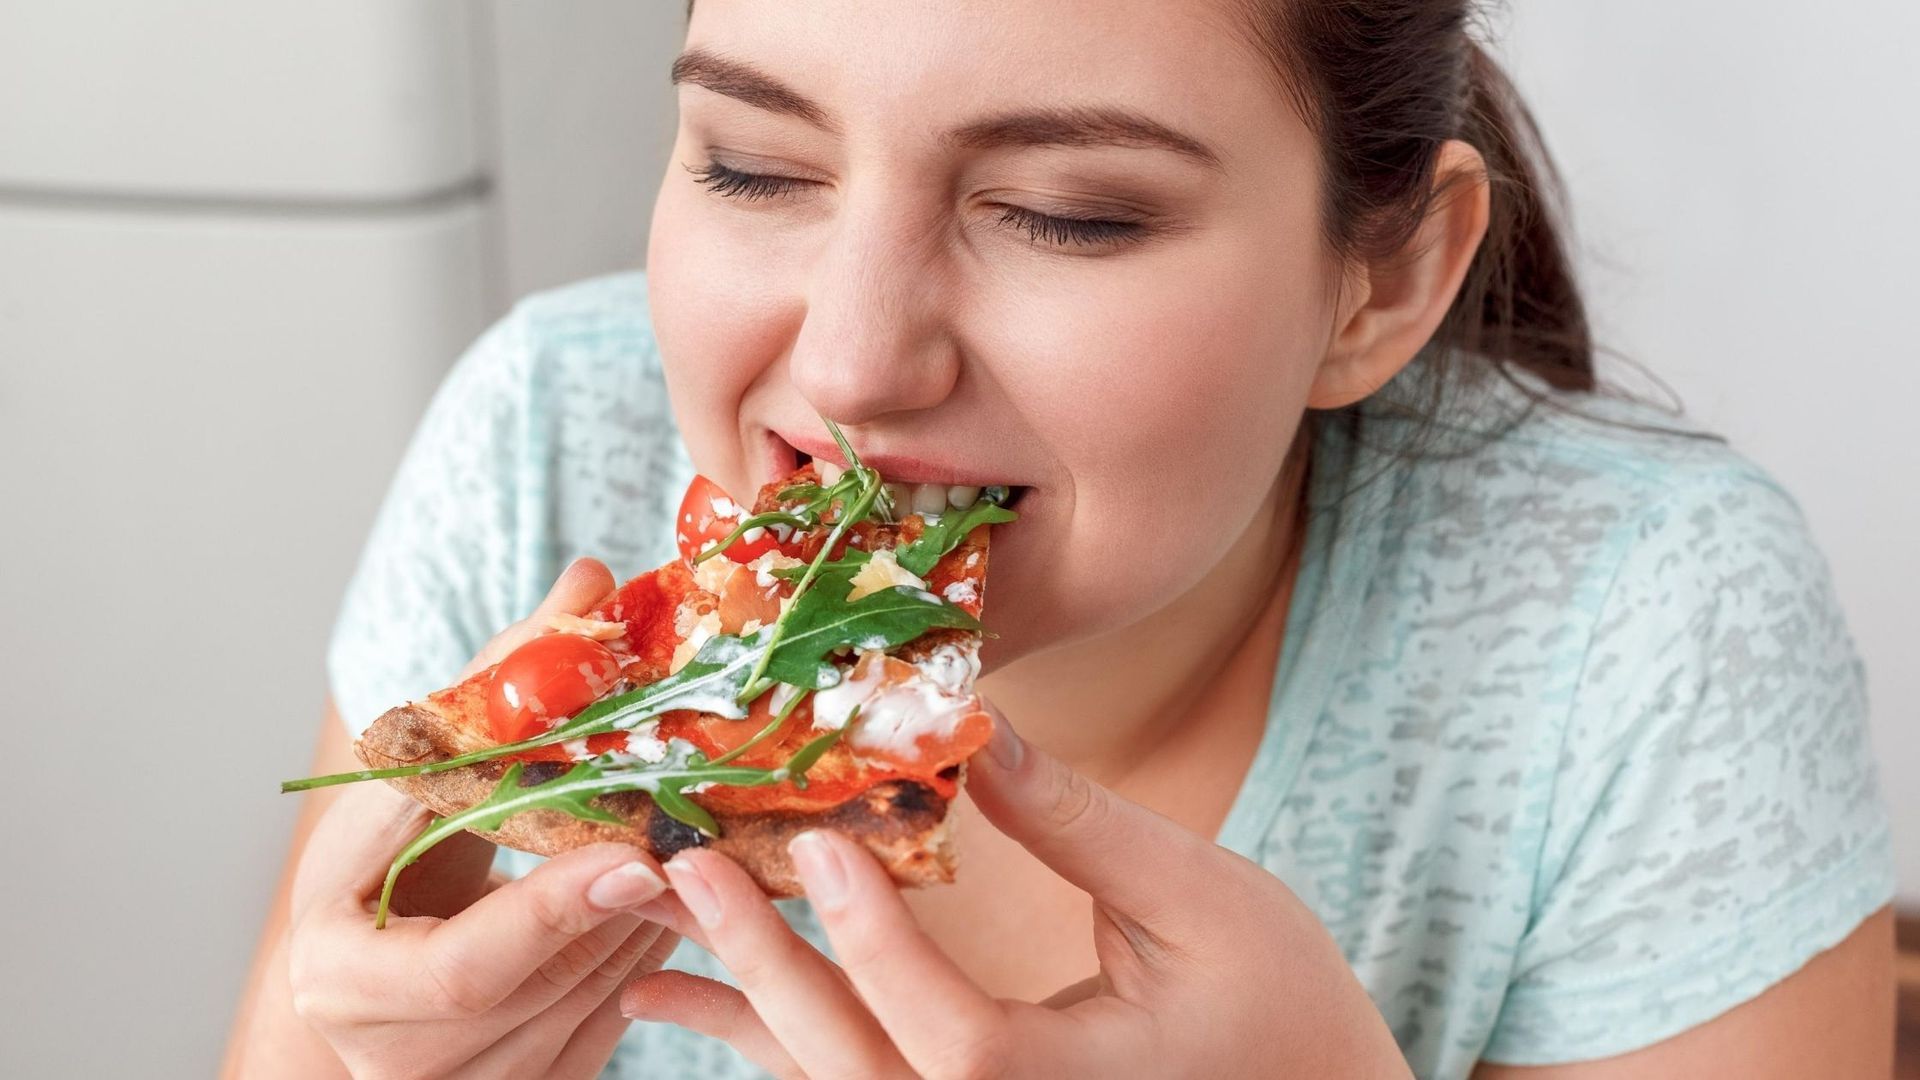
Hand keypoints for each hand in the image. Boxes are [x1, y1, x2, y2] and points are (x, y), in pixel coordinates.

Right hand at [286, 559, 681, 1078]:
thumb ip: (494, 686)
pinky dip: (645, 964)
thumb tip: (590, 579)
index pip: (457, 963)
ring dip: (645, 932)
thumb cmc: (387, 855)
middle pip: (531, 995)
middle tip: (693, 847)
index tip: (635, 854)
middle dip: (615, 914)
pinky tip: (669, 901)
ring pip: (579, 1017)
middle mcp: (379, 1044)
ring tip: (692, 855)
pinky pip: (600, 1036)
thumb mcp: (415, 777)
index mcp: (335, 967)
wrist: (372, 960)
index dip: (551, 911)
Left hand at [619, 707, 1411, 1078]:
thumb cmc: (1285, 1010)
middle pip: (856, 1072)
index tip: (819, 842)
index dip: (873, 941)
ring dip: (742, 1014)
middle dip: (762, 968)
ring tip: (647, 951)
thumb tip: (974, 730)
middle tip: (680, 869)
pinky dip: (778, 1042)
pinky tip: (700, 1003)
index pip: (948, 1033)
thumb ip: (1082, 827)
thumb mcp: (1202, 903)